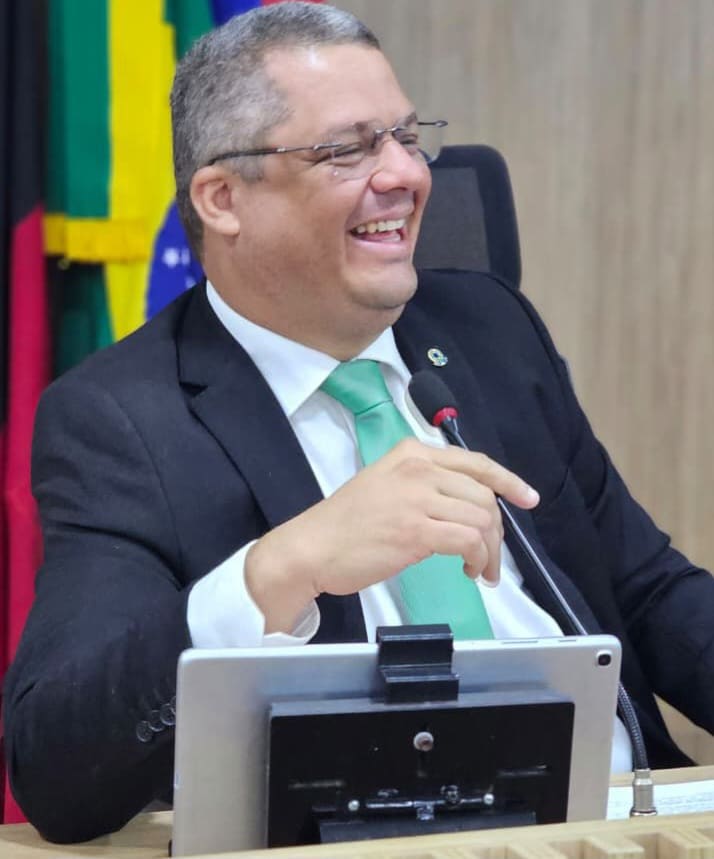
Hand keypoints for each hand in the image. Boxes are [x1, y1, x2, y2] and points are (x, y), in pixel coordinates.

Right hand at [246, 438, 538, 632]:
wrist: (311, 547)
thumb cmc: (345, 524)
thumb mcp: (386, 484)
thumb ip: (424, 486)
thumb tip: (466, 507)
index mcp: (411, 453)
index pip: (475, 462)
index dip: (509, 481)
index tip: (529, 498)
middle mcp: (418, 468)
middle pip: (484, 496)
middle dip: (497, 531)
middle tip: (490, 558)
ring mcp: (417, 498)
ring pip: (482, 520)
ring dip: (490, 551)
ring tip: (479, 570)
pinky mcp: (416, 531)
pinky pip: (469, 541)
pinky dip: (478, 559)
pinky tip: (468, 571)